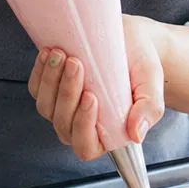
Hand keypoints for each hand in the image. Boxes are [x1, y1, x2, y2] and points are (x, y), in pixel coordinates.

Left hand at [26, 15, 166, 160]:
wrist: (132, 41)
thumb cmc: (143, 67)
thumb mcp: (152, 85)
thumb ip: (149, 110)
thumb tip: (136, 135)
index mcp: (106, 134)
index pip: (85, 146)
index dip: (83, 126)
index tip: (91, 96)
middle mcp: (81, 125)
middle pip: (62, 123)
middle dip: (67, 93)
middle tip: (76, 64)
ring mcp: (63, 108)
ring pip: (46, 106)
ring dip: (51, 80)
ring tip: (63, 55)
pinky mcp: (50, 88)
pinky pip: (36, 87)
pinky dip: (40, 71)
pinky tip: (50, 54)